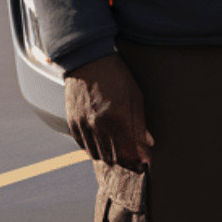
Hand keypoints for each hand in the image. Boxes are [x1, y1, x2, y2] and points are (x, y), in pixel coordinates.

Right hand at [65, 54, 153, 169]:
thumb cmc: (116, 75)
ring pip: (97, 155)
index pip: (129, 152)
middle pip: (113, 157)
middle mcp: (99, 125)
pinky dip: (93, 150)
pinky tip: (103, 145)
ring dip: (110, 157)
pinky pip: (83, 146)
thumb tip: (149, 143)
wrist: (87, 59)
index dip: (138, 160)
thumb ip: (140, 122)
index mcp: (118, 118)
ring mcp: (83, 125)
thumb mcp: (135, 95)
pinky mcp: (72, 122)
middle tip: (134, 160)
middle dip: (126, 162)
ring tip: (120, 154)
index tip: (145, 162)